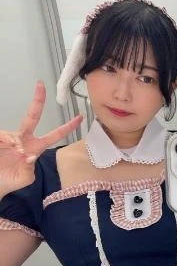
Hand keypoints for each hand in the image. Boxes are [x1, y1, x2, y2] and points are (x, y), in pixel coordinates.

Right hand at [0, 81, 82, 195]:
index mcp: (35, 147)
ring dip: (15, 145)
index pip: (55, 135)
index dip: (67, 127)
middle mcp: (23, 139)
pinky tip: (6, 149)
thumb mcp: (25, 178)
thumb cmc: (10, 181)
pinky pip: (3, 137)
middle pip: (32, 117)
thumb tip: (28, 155)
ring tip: (13, 156)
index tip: (79, 116)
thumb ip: (30, 169)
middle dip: (38, 101)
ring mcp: (9, 138)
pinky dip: (6, 143)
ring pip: (14, 135)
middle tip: (41, 85)